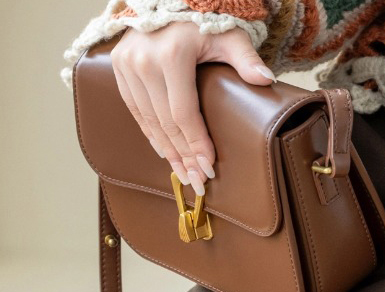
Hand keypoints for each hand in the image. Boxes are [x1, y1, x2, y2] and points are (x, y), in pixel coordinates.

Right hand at [110, 22, 275, 194]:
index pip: (183, 113)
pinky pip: (133, 109)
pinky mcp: (118, 68)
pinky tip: (164, 152)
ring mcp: (126, 65)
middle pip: (164, 122)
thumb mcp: (229, 34)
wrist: (168, 0)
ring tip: (183, 175)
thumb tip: (265, 80)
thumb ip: (246, 58)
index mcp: (171, 56)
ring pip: (146, 120)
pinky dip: (149, 133)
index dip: (196, 144)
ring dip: (166, 151)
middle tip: (198, 181)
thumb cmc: (203, 19)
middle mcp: (143, 62)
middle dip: (183, 156)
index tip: (209, 167)